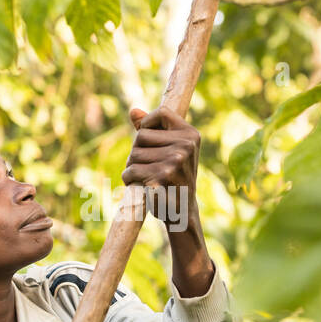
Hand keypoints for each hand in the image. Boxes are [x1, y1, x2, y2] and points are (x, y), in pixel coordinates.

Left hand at [121, 105, 201, 226]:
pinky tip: (141, 186)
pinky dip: (129, 179)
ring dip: (132, 166)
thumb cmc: (175, 176)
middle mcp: (185, 147)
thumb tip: (133, 111)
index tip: (147, 138)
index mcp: (191, 135)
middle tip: (148, 164)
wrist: (183, 210)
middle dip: (137, 150)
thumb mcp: (171, 149)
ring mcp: (173, 163)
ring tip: (145, 176)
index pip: (161, 113)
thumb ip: (153, 128)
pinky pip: (131, 171)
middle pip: (141, 136)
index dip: (147, 123)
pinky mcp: (159, 179)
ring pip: (134, 154)